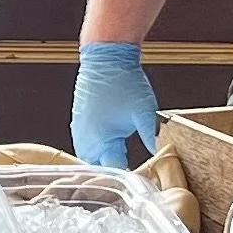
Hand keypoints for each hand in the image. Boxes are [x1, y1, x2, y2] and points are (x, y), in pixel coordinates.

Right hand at [72, 40, 158, 169]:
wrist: (106, 56)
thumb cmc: (123, 80)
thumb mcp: (145, 112)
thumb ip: (149, 136)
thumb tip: (154, 150)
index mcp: (101, 140)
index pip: (112, 169)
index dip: (127, 173)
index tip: (137, 176)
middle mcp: (85, 137)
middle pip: (97, 165)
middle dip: (111, 168)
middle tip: (127, 168)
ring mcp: (79, 127)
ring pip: (88, 154)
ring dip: (101, 156)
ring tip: (116, 156)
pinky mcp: (78, 118)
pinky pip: (84, 140)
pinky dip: (95, 144)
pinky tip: (106, 139)